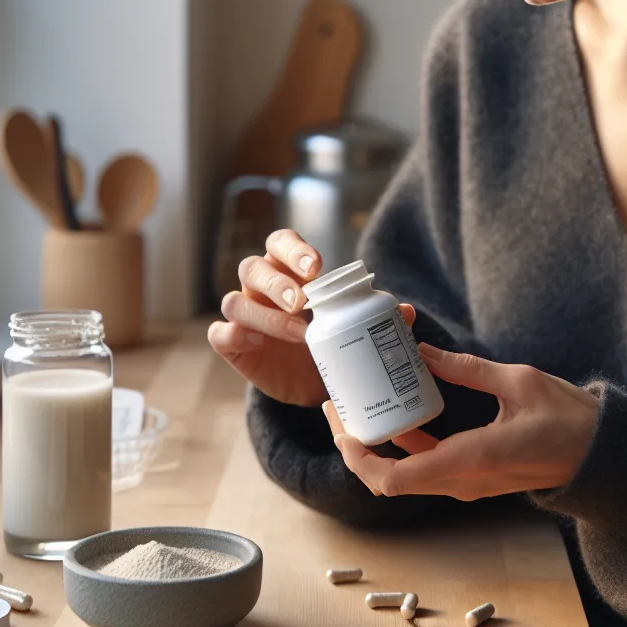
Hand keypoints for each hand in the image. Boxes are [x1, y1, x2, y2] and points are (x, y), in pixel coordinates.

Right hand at [207, 229, 416, 407]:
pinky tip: (256, 342)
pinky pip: (220, 332)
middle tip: (303, 301)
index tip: (318, 266)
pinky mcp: (232, 344)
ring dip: (264, 313)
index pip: (281, 243)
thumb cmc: (331, 340)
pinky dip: (234, 333)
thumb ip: (374, 316)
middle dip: (277, 281)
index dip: (294, 249)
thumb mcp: (352, 328)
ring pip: (234, 300)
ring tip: (297, 331)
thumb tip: (407, 311)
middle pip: (253, 267)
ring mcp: (243, 314)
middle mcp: (260, 287)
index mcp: (288, 270)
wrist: (312, 382)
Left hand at [321, 343, 598, 500]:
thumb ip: (465, 369)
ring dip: (378, 443)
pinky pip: (426, 466)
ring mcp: (466, 483)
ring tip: (361, 401)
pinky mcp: (472, 475)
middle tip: (340, 404)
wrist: (602, 455)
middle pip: (388, 479)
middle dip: (356, 444)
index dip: (356, 455)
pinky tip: (398, 408)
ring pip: (405, 473)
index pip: (392, 479)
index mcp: (469, 460)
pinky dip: (404, 442)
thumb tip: (420, 352)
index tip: (341, 422)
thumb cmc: (569, 420)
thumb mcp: (518, 381)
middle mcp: (461, 481)